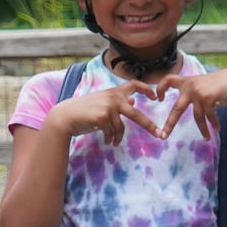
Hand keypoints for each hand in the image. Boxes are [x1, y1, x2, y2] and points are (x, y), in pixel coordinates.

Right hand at [48, 80, 171, 146]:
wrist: (66, 116)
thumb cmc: (85, 110)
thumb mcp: (102, 102)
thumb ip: (117, 101)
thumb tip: (133, 101)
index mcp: (114, 92)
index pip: (134, 85)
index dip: (147, 89)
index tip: (156, 97)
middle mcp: (113, 98)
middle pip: (136, 114)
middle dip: (149, 125)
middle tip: (160, 134)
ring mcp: (108, 108)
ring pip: (121, 128)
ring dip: (119, 137)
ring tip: (115, 142)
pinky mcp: (102, 118)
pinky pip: (112, 132)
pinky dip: (110, 138)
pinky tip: (107, 141)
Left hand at [157, 66, 226, 137]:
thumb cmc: (224, 84)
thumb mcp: (205, 84)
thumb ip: (195, 90)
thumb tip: (187, 102)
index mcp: (188, 81)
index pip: (168, 80)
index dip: (160, 88)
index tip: (159, 99)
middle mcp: (191, 86)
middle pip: (176, 109)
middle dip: (170, 124)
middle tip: (163, 136)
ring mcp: (199, 92)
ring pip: (197, 117)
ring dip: (203, 129)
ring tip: (206, 138)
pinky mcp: (208, 98)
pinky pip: (208, 117)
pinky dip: (213, 124)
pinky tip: (217, 129)